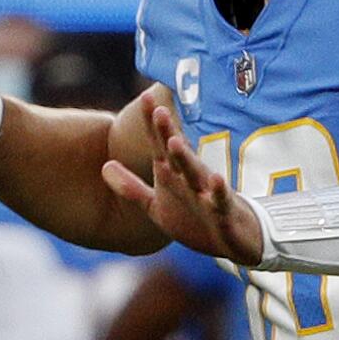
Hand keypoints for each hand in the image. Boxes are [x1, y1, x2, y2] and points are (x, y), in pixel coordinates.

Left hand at [101, 86, 264, 263]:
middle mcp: (189, 179)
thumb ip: (131, 188)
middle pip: (177, 154)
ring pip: (196, 173)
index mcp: (173, 175)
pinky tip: (216, 178)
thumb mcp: (156, 207)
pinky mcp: (223, 212)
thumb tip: (104, 166)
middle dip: (168, 133)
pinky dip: (218, 190)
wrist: (233, 242)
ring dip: (186, 158)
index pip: (160, 145)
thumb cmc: (194, 219)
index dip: (152, 124)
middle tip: (159, 111)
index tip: (145, 97)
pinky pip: (220, 200)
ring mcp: (207, 194)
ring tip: (175, 141)